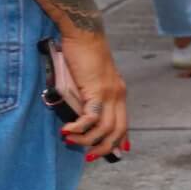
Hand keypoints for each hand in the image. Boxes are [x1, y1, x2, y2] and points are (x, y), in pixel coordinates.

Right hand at [58, 30, 128, 159]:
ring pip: (105, 128)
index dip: (118, 141)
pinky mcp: (97, 89)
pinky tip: (67, 131)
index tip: (108, 153)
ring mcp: (110, 92)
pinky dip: (79, 128)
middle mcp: (118, 94)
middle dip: (104, 148)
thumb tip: (78, 117)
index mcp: (119, 93)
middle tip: (87, 157)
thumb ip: (87, 97)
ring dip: (87, 140)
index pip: (124, 123)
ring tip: (71, 141)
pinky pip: (91, 117)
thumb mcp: (88, 79)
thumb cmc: (81, 54)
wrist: (83, 33)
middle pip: (118, 130)